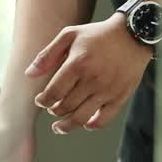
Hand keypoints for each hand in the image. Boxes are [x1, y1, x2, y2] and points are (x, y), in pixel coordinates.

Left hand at [25, 14, 151, 132]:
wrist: (132, 35)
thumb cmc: (98, 35)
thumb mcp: (69, 35)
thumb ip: (48, 55)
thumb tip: (29, 74)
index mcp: (77, 64)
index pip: (53, 92)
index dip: (43, 101)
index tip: (40, 101)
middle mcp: (93, 80)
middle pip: (66, 107)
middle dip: (54, 111)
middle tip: (51, 109)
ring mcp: (108, 90)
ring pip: (82, 117)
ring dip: (67, 125)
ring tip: (59, 126)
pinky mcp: (121, 97)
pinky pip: (104, 119)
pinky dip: (92, 125)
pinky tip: (84, 124)